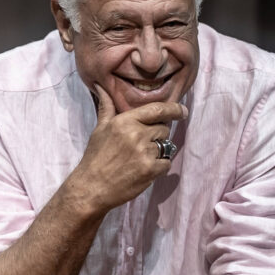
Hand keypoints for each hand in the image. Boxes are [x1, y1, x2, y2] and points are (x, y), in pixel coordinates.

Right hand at [65, 83, 186, 212]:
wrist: (92, 187)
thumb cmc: (95, 157)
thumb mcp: (100, 129)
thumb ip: (107, 107)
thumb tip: (101, 87)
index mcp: (125, 121)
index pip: (157, 110)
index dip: (174, 109)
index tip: (183, 110)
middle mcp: (136, 134)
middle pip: (163, 129)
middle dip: (157, 136)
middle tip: (142, 145)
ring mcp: (145, 152)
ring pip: (166, 146)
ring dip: (158, 152)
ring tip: (140, 158)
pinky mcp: (150, 170)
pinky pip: (166, 163)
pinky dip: (159, 166)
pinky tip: (144, 169)